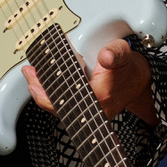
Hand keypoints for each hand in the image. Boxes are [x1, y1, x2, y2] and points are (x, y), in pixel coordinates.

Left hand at [22, 37, 157, 123]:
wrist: (138, 81)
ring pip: (59, 107)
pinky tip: (43, 82)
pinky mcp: (86, 110)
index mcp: (99, 97)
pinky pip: (64, 106)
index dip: (45, 91)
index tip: (34, 77)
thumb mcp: (124, 55)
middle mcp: (93, 110)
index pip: (65, 100)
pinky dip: (52, 94)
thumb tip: (105, 56)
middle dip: (39, 90)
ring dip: (43, 92)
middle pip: (57, 106)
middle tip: (28, 72)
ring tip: (31, 75)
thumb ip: (115, 53)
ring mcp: (89, 113)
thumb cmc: (129, 69)